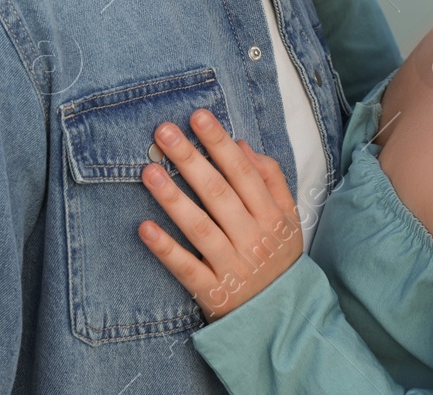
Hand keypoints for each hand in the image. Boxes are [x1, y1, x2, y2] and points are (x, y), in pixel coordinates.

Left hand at [138, 108, 303, 320]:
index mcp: (271, 216)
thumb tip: (242, 145)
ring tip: (148, 172)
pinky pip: (187, 268)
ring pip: (200, 227)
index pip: (242, 172)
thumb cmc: (278, 256)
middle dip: (190, 159)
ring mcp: (232, 266)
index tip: (197, 117)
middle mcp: (252, 238)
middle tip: (163, 132)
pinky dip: (166, 249)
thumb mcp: (288, 217)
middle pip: (219, 194)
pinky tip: (144, 228)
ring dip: (173, 198)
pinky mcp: (213, 292)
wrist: (284, 317)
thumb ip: (271, 179)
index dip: (220, 143)